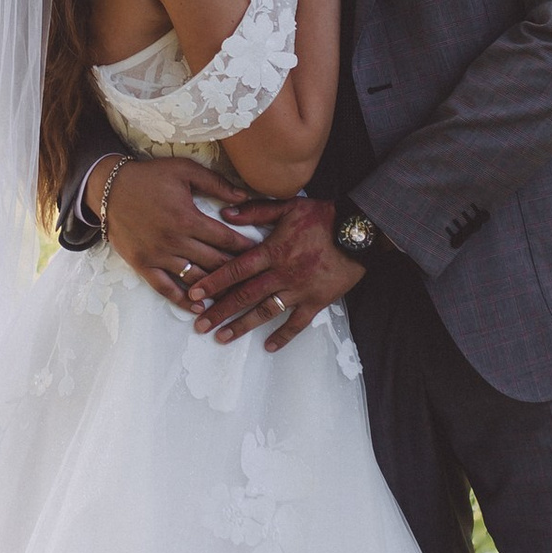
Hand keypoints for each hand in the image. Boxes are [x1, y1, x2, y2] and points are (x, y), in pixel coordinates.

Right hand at [103, 154, 284, 311]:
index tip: (263, 254)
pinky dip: (182, 300)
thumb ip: (216, 183)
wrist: (109, 188)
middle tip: (256, 279)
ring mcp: (158, 255)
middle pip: (214, 262)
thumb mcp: (184, 170)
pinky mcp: (142, 264)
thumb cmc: (150, 176)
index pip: (226, 238)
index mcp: (188, 217)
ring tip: (234, 296)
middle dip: (237, 271)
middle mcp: (175, 240)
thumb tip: (244, 196)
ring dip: (215, 289)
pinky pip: (165, 288)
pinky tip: (197, 307)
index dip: (246, 247)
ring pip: (194, 278)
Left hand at [192, 191, 362, 349]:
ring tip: (222, 337)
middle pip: (244, 295)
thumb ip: (256, 210)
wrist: (359, 231)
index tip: (193, 294)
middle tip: (200, 325)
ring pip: (265, 311)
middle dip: (219, 311)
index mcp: (272, 250)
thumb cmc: (324, 216)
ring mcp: (299, 289)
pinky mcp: (317, 300)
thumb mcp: (288, 206)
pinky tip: (268, 346)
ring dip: (242, 326)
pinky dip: (283, 336)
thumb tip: (225, 213)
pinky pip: (297, 323)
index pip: (235, 269)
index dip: (213, 282)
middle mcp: (282, 273)